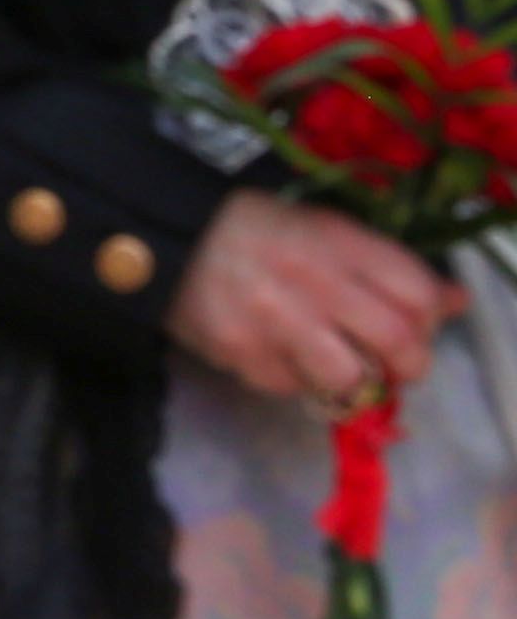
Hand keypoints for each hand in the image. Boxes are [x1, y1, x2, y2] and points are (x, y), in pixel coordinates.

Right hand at [174, 190, 465, 409]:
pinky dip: (292, 380)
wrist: (162, 237)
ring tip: (332, 366)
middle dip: (407, 365)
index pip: (419, 294)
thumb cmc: (253, 231)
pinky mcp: (242, 353)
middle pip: (400, 344)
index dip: (429, 320)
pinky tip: (276, 354)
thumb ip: (386, 267)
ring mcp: (277, 321)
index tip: (413, 326)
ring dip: (351, 382)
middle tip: (391, 365)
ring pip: (352, 380)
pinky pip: (290, 388)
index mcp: (338, 241)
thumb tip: (454, 301)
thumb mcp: (323, 230)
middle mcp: (315, 280)